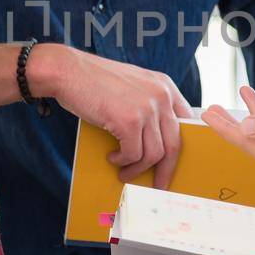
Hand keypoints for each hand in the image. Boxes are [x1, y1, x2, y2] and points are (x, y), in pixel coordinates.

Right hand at [32, 45, 190, 187]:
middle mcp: (161, 95)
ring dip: (138, 168)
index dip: (182, 146)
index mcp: (165, 85)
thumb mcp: (133, 84)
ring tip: (124, 171)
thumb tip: (156, 137)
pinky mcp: (129, 121)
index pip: (187, 122)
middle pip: (174, 144)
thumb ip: (149, 102)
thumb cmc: (94, 79)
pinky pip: (133, 154)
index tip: (175, 163)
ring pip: (153, 154)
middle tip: (158, 183)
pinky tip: (113, 158)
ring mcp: (146, 108)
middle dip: (166, 169)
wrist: (67, 70)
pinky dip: (123, 161)